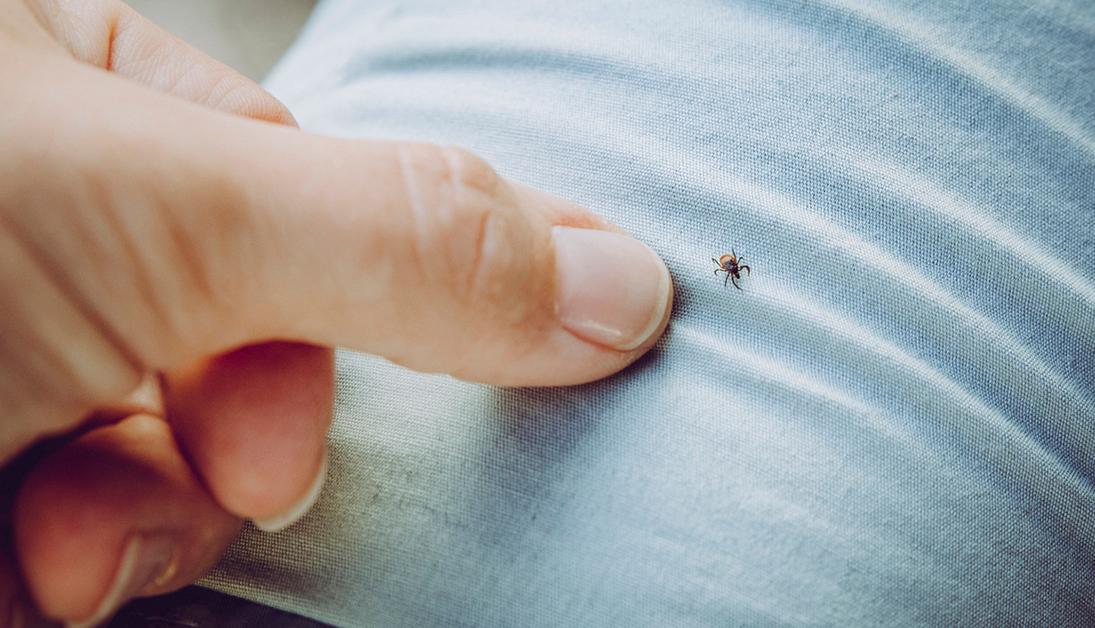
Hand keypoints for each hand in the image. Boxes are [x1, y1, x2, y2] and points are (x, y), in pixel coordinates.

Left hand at [0, 0, 673, 623]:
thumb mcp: (167, 206)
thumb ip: (403, 241)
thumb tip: (622, 291)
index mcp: (82, 86)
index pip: (289, 176)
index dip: (357, 285)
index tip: (447, 361)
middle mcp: (47, 211)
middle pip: (241, 331)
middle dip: (237, 437)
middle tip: (232, 473)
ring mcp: (3, 351)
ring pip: (164, 455)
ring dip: (140, 523)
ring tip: (57, 547)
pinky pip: (75, 533)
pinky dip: (54, 576)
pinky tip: (12, 569)